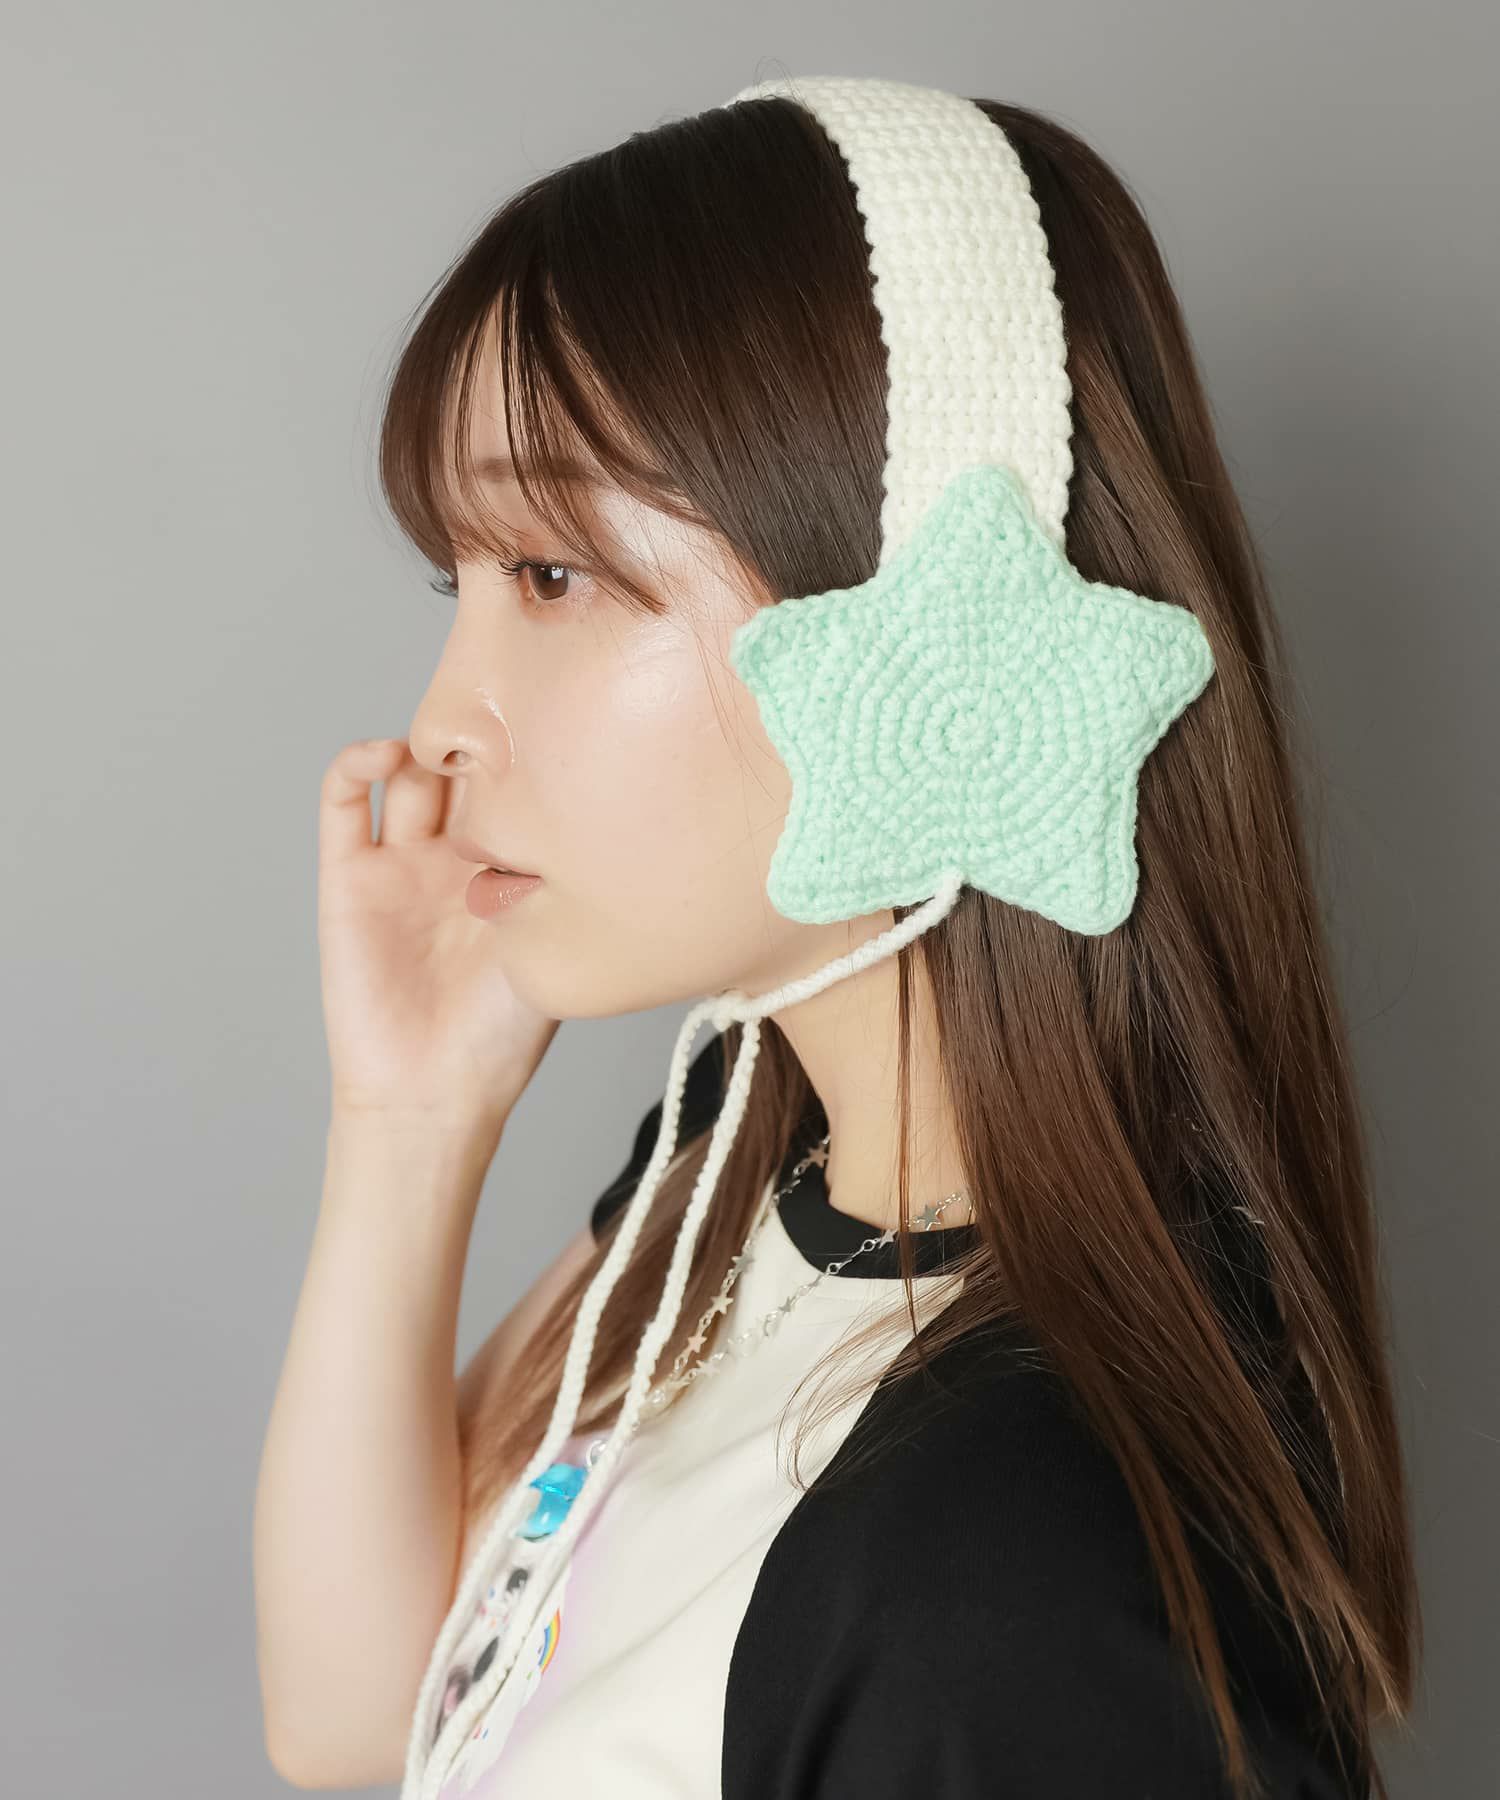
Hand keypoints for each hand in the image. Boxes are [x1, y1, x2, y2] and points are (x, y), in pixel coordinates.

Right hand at [316, 738, 559, 1128]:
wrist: (435, 1092)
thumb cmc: (501, 1036)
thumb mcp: (555, 943)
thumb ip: (565, 878)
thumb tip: (607, 812)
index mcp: (508, 867)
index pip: (519, 784)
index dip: (533, 748)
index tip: (556, 716)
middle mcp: (453, 855)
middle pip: (465, 766)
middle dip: (484, 735)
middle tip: (504, 710)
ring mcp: (399, 860)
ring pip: (410, 772)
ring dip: (428, 742)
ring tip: (452, 738)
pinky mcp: (347, 875)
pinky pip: (342, 802)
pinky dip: (358, 764)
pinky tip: (386, 754)